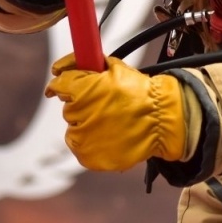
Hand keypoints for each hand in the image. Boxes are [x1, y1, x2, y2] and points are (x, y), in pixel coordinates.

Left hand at [46, 54, 190, 170]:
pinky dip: (92, 143)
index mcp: (83, 90)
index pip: (59, 86)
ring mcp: (83, 139)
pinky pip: (82, 149)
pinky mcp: (89, 157)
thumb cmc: (141, 93)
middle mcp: (79, 115)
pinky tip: (109, 136)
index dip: (61, 85)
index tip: (61, 88)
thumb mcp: (115, 68)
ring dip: (86, 125)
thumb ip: (86, 64)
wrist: (162, 121)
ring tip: (110, 122)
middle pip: (69, 109)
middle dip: (81, 105)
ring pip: (74, 130)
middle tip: (103, 105)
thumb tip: (59, 68)